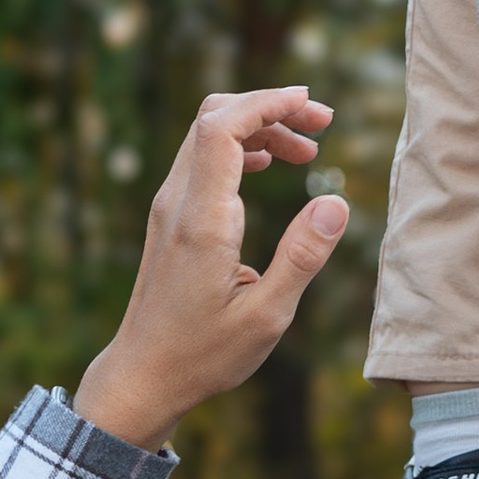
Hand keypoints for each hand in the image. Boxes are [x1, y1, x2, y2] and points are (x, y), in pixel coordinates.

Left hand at [73, 89, 346, 448]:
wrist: (143, 375)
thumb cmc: (204, 355)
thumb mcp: (266, 317)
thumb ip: (302, 257)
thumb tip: (336, 202)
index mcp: (202, 221)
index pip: (222, 128)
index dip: (267, 103)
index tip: (312, 105)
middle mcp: (178, 203)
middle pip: (214, 116)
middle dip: (269, 106)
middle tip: (322, 122)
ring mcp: (169, 208)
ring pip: (208, 135)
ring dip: (258, 127)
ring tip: (307, 148)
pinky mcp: (170, 218)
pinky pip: (203, 160)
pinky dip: (240, 148)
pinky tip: (270, 165)